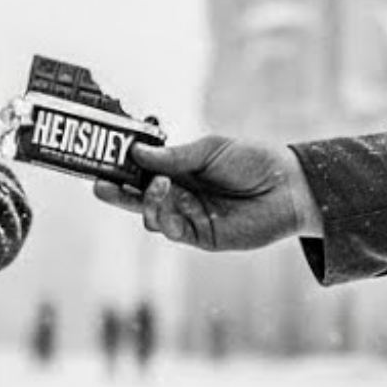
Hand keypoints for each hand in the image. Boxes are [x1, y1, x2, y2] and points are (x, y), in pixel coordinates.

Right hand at [93, 135, 319, 251]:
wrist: (289, 186)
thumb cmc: (254, 160)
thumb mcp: (210, 150)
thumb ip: (173, 156)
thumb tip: (136, 154)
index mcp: (181, 169)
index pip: (143, 169)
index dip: (122, 166)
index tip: (102, 158)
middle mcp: (180, 193)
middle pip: (138, 196)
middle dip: (117, 191)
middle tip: (98, 183)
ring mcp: (188, 216)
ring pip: (150, 215)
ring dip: (145, 201)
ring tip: (156, 184)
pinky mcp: (200, 236)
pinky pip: (170, 230)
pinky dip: (161, 215)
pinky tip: (166, 198)